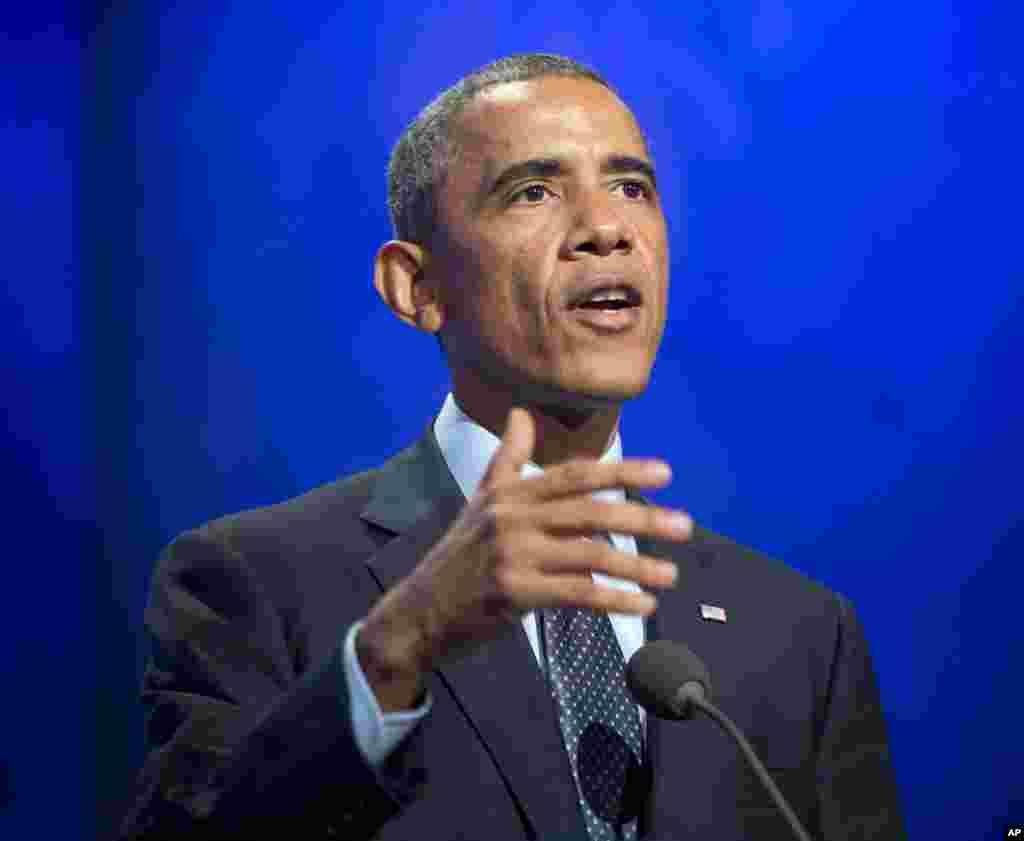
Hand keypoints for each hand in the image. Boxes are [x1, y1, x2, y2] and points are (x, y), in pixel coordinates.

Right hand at [357, 407, 692, 709]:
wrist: (420, 609)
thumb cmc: (460, 554)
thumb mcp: (482, 499)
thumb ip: (508, 458)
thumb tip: (521, 412)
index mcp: (511, 493)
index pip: (575, 476)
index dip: (622, 472)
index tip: (665, 473)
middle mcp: (512, 518)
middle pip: (589, 513)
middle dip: (642, 518)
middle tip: (684, 525)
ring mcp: (512, 555)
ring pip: (589, 556)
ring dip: (636, 565)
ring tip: (671, 574)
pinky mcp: (514, 592)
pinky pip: (577, 594)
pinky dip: (614, 599)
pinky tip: (642, 604)